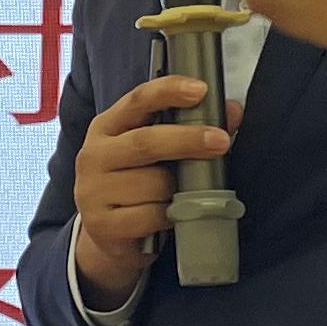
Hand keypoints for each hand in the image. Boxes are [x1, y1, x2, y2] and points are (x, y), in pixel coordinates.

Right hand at [69, 72, 236, 304]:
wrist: (107, 235)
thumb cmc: (136, 186)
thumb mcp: (155, 154)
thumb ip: (189, 129)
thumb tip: (233, 112)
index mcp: (107, 127)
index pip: (137, 100)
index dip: (168, 91)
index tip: (200, 90)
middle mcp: (94, 155)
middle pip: (146, 141)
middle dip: (187, 140)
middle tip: (220, 141)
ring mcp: (93, 190)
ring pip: (153, 184)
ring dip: (179, 190)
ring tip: (183, 195)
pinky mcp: (101, 224)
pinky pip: (150, 216)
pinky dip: (170, 216)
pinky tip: (172, 216)